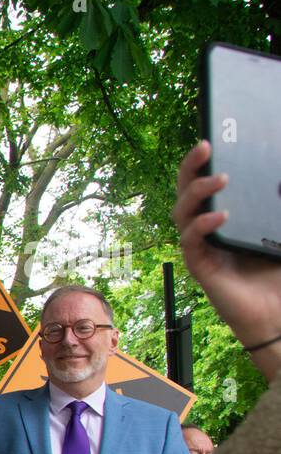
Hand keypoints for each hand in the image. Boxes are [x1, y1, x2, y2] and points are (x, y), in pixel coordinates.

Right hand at [175, 140, 280, 381]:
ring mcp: (203, 247)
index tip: (214, 139)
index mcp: (229, 217)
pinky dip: (201, 226)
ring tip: (219, 180)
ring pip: (183, 212)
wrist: (280, 314)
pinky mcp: (201, 267)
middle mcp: (210, 229)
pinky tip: (220, 217)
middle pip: (188, 192)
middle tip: (205, 147)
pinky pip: (190, 242)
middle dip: (191, 167)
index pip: (209, 184)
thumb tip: (280, 178)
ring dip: (196, 192)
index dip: (205, 162)